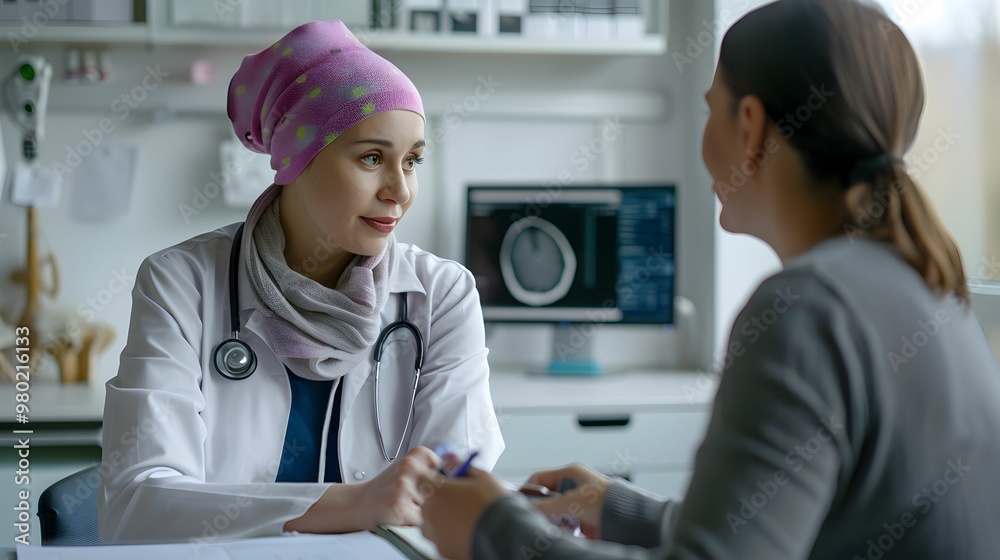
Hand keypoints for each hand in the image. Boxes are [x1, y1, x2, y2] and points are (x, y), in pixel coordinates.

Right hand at [283, 446, 440, 533]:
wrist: (359, 503)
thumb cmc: (387, 487)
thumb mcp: (410, 468)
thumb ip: (434, 469)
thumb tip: (464, 473)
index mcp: (416, 454)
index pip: (449, 469)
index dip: (444, 484)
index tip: (433, 487)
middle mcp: (410, 467)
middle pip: (443, 490)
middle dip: (436, 500)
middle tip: (419, 499)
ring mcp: (404, 487)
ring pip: (434, 506)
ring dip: (427, 511)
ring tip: (410, 506)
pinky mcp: (399, 507)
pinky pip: (423, 520)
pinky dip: (417, 522)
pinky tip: (404, 514)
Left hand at [419, 466, 506, 559]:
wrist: (504, 537)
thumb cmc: (494, 506)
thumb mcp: (483, 477)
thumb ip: (466, 470)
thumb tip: (460, 468)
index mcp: (436, 491)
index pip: (422, 479)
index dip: (433, 478)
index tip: (444, 480)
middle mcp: (429, 513)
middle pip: (428, 501)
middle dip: (442, 499)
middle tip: (462, 499)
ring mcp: (434, 534)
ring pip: (433, 521)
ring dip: (444, 518)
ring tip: (467, 517)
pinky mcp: (443, 549)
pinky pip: (442, 538)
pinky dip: (451, 534)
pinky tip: (468, 530)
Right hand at [526, 463, 611, 538]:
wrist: (629, 519)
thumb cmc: (608, 501)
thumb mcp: (572, 502)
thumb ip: (547, 506)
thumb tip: (528, 509)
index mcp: (570, 473)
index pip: (540, 478)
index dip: (529, 490)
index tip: (520, 503)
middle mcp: (573, 485)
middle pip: (546, 497)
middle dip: (542, 509)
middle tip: (538, 518)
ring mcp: (578, 501)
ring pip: (555, 511)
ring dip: (553, 520)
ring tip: (554, 526)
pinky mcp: (583, 516)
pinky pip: (565, 522)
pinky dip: (563, 528)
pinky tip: (566, 532)